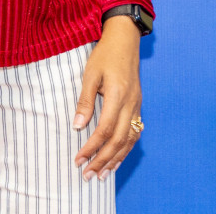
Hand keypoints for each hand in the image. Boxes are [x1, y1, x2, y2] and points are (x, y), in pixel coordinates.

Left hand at [73, 16, 142, 180]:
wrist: (126, 39)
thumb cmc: (105, 54)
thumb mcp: (90, 74)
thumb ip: (84, 101)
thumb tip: (77, 126)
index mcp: (117, 95)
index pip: (105, 130)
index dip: (91, 148)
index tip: (78, 160)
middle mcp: (130, 103)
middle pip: (118, 140)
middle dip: (102, 160)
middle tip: (87, 175)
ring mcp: (136, 105)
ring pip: (129, 140)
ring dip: (115, 159)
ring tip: (102, 175)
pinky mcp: (137, 105)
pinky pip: (134, 133)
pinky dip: (125, 149)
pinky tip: (116, 159)